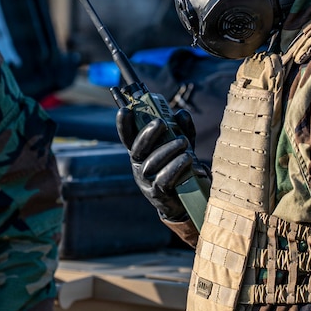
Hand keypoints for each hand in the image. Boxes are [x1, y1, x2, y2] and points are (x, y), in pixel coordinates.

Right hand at [115, 107, 198, 221]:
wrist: (186, 200)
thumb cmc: (179, 168)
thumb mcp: (180, 147)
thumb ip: (181, 130)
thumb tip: (181, 114)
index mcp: (141, 152)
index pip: (128, 137)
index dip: (124, 124)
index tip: (125, 110)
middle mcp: (139, 165)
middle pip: (137, 149)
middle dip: (147, 133)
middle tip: (161, 122)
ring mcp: (146, 181)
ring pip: (151, 163)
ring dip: (167, 150)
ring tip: (183, 142)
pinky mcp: (157, 194)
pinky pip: (163, 179)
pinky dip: (175, 167)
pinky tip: (187, 159)